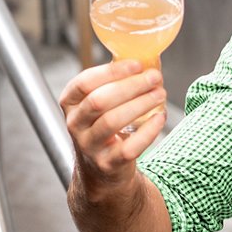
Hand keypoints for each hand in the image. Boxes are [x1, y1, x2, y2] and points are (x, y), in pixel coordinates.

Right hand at [59, 60, 166, 190]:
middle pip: (99, 101)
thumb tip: (147, 60)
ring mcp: (89, 146)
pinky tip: (161, 117)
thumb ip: (115, 84)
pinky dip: (148, 131)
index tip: (137, 64)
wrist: (101, 171)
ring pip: (112, 122)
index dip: (111, 72)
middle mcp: (75, 124)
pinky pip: (129, 147)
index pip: (84, 83)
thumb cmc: (105, 128)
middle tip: (155, 78)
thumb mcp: (100, 104)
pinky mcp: (108, 164)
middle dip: (130, 86)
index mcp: (70, 103)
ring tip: (160, 94)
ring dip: (140, 104)